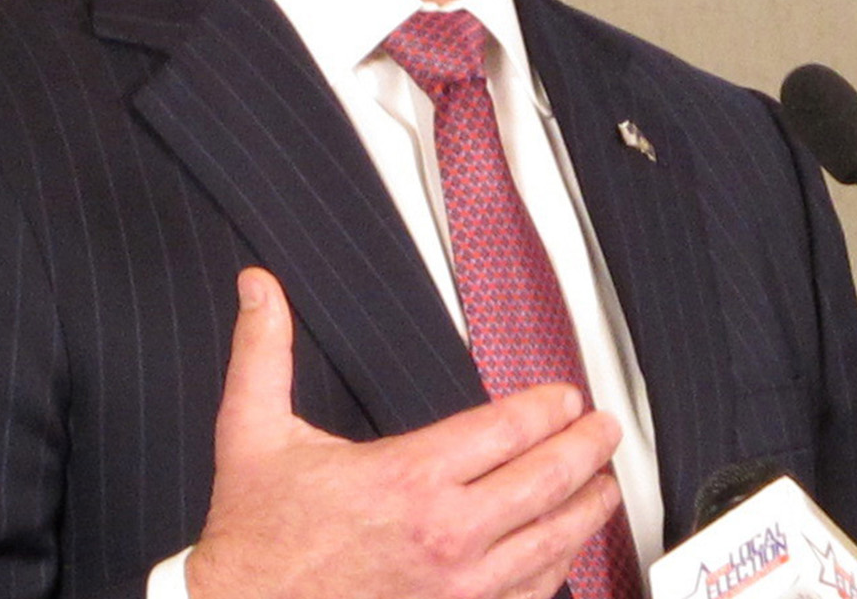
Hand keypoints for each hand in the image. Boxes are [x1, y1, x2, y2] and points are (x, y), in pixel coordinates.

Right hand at [185, 268, 624, 598]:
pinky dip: (559, 567)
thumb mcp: (251, 435)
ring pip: (551, 542)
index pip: (509, 430)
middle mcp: (445, 534)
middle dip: (587, 448)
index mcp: (407, 479)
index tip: (565, 397)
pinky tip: (566, 551)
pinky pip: (530, 595)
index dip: (549, 408)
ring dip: (587, 508)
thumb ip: (262, 354)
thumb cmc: (253, 540)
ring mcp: (457, 588)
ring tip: (605, 485)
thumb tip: (258, 288)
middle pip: (546, 481)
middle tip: (605, 430)